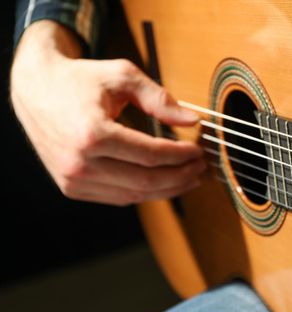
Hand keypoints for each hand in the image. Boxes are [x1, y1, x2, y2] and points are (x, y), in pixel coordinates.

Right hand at [10, 21, 204, 205]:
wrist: (35, 89)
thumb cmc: (79, 80)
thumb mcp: (122, 77)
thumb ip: (159, 99)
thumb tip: (192, 120)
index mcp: (92, 134)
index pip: (151, 155)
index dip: (181, 156)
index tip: (198, 151)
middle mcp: (79, 162)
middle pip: (146, 181)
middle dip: (180, 177)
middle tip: (199, 168)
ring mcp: (73, 179)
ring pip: (134, 195)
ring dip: (166, 190)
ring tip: (188, 178)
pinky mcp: (71, 187)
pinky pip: (117, 198)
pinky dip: (144, 192)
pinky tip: (162, 182)